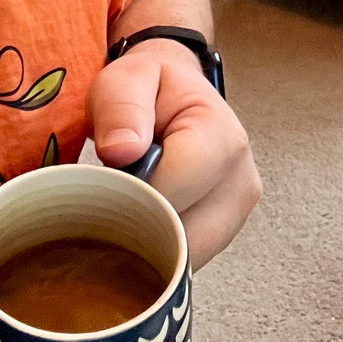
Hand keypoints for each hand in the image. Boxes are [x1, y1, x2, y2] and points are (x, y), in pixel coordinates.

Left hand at [86, 39, 259, 269]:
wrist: (171, 97)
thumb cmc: (149, 88)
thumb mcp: (125, 79)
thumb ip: (121, 108)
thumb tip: (121, 151)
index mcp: (222, 138)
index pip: (173, 193)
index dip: (129, 197)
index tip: (101, 187)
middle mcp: (241, 182)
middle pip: (183, 237)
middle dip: (136, 228)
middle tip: (107, 201)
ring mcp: (235, 214)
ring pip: (184, 258)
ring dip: (147, 244)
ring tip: (125, 206)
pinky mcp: (222, 234)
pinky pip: (184, 261)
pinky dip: (157, 253)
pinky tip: (139, 223)